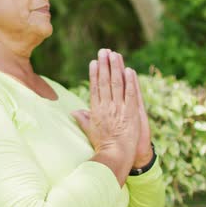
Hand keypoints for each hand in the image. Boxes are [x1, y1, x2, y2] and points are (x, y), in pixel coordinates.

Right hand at [71, 49, 140, 170]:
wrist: (115, 155)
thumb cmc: (102, 145)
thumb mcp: (90, 131)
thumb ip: (83, 119)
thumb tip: (74, 112)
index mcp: (96, 110)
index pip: (95, 87)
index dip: (95, 73)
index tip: (94, 62)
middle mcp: (106, 107)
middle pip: (105, 81)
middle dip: (105, 65)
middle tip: (104, 51)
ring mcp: (119, 109)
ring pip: (117, 84)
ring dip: (116, 68)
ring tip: (115, 55)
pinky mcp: (131, 112)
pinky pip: (131, 94)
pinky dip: (130, 81)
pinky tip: (129, 70)